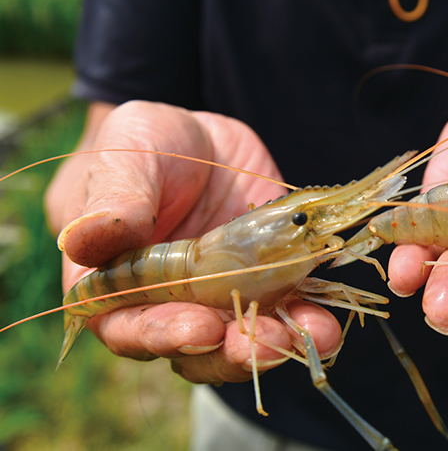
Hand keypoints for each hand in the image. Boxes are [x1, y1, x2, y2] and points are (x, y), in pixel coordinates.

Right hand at [46, 100, 342, 383]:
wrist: (201, 136)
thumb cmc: (144, 145)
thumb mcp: (126, 157)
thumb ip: (113, 200)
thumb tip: (81, 241)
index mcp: (117, 286)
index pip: (129, 327)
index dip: (160, 335)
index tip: (196, 328)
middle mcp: (171, 304)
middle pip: (195, 348)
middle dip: (229, 352)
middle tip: (260, 344)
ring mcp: (224, 297)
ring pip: (245, 339)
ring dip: (275, 344)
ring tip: (304, 336)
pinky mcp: (269, 281)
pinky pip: (288, 310)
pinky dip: (308, 321)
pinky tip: (325, 326)